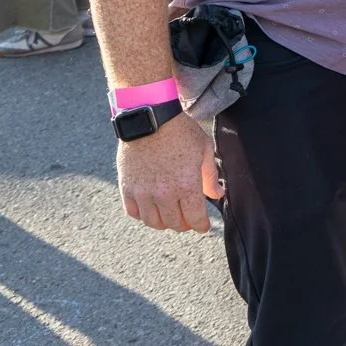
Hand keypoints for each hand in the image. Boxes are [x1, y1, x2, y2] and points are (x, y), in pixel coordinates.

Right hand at [117, 111, 221, 232]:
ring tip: (170, 215)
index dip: (202, 226)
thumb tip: (217, 195)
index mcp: (187, 185)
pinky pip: (133, 213)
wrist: (150, 118)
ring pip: (153, 222)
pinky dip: (143, 215)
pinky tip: (150, 207)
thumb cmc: (181, 132)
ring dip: (164, 222)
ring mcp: (143, 193)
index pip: (195, 219)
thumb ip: (210, 177)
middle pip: (175, 224)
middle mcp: (164, 194)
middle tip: (188, 219)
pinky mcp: (127, 188)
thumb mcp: (204, 150)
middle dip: (185, 224)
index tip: (203, 227)